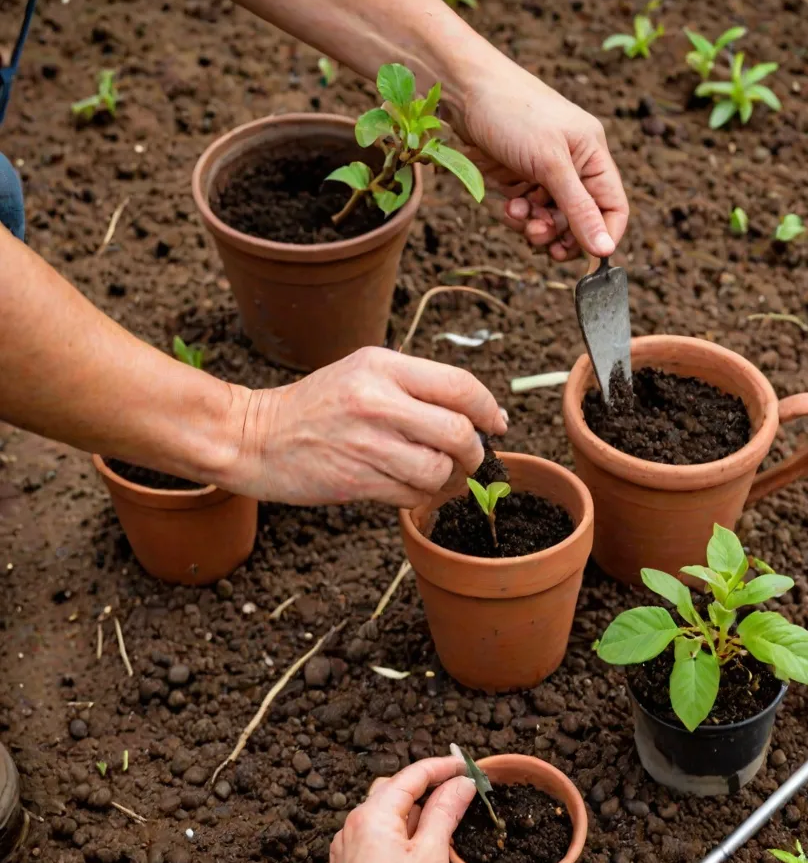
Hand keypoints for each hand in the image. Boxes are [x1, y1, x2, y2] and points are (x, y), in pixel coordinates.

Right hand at [228, 347, 505, 506]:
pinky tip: (408, 486)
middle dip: (475, 452)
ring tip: (435, 474)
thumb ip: (416, 386)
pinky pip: (413, 495)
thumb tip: (481, 415)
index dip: (489, 408)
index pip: (459, 385)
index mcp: (382, 366)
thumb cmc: (316, 405)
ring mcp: (366, 442)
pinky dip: (420, 496)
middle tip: (469, 457)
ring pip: (439, 470)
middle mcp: (377, 401)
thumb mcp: (363, 373)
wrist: (254, 437)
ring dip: (448, 479)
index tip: (498, 424)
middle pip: (459, 432)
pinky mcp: (356, 480)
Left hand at [312, 757, 475, 862]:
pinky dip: (400, 834)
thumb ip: (446, 811)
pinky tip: (419, 851)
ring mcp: (348, 850)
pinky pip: (377, 839)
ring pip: (385, 816)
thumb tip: (461, 783)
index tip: (465, 765)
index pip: (411, 775)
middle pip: (394, 790)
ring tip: (443, 821)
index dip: (441, 766)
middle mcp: (354, 827)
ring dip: (414, 812)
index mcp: (372, 815)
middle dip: (426, 786)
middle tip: (457, 790)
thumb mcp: (432, 854)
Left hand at [452, 62, 628, 261]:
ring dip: (535, 228)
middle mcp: (573, 168)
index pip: (613, 208)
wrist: (462, 91)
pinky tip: (507, 205)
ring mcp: (544, 176)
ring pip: (550, 223)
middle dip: (561, 235)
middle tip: (539, 236)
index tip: (588, 259)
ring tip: (519, 214)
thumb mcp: (551, 163)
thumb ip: (579, 209)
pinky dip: (517, 218)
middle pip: (580, 222)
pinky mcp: (517, 182)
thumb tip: (605, 250)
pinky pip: (526, 215)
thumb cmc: (513, 113)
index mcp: (593, 156)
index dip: (604, 236)